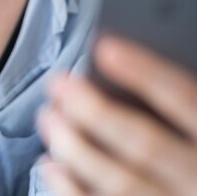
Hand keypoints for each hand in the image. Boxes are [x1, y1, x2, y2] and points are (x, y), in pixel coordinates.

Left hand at [37, 37, 196, 195]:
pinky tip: (50, 165)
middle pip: (146, 143)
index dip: (145, 72)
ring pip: (122, 183)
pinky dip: (72, 190)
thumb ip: (181, 100)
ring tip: (48, 117)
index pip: (184, 98)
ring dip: (77, 149)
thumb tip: (129, 61)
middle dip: (96, 111)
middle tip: (59, 84)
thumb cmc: (194, 154)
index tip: (105, 48)